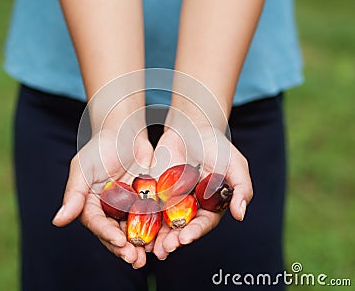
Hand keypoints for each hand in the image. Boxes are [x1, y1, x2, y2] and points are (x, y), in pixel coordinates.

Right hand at [52, 128, 153, 268]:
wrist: (126, 131)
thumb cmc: (100, 146)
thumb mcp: (83, 168)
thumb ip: (73, 195)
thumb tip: (57, 222)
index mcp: (91, 205)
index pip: (97, 224)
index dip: (107, 235)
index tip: (119, 241)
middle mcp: (109, 210)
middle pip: (116, 234)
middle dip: (125, 248)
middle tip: (135, 260)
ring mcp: (128, 207)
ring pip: (134, 231)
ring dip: (141, 245)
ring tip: (150, 256)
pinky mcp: (146, 201)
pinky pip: (151, 218)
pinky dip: (157, 230)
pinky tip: (164, 238)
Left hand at [149, 125, 252, 259]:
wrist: (190, 127)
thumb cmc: (216, 144)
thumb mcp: (234, 163)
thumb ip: (241, 188)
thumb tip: (240, 214)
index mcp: (211, 205)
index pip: (204, 223)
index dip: (195, 232)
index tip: (186, 238)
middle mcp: (191, 207)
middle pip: (181, 229)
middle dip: (173, 240)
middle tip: (165, 249)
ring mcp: (172, 201)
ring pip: (163, 223)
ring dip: (157, 236)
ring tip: (150, 247)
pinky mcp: (155, 192)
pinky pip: (147, 207)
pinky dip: (142, 218)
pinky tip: (134, 227)